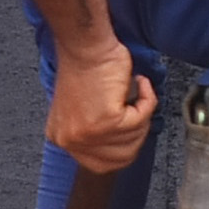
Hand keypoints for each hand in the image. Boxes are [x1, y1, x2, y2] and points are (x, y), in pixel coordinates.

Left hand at [44, 42, 157, 174]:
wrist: (85, 44)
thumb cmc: (86, 65)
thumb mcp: (80, 110)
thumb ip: (93, 132)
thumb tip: (120, 144)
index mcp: (61, 138)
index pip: (100, 164)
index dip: (123, 148)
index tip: (132, 131)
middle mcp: (70, 140)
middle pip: (121, 157)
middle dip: (137, 133)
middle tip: (138, 109)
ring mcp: (88, 133)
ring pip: (134, 138)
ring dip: (143, 113)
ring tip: (136, 90)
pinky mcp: (107, 120)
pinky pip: (142, 120)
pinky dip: (147, 100)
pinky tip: (140, 83)